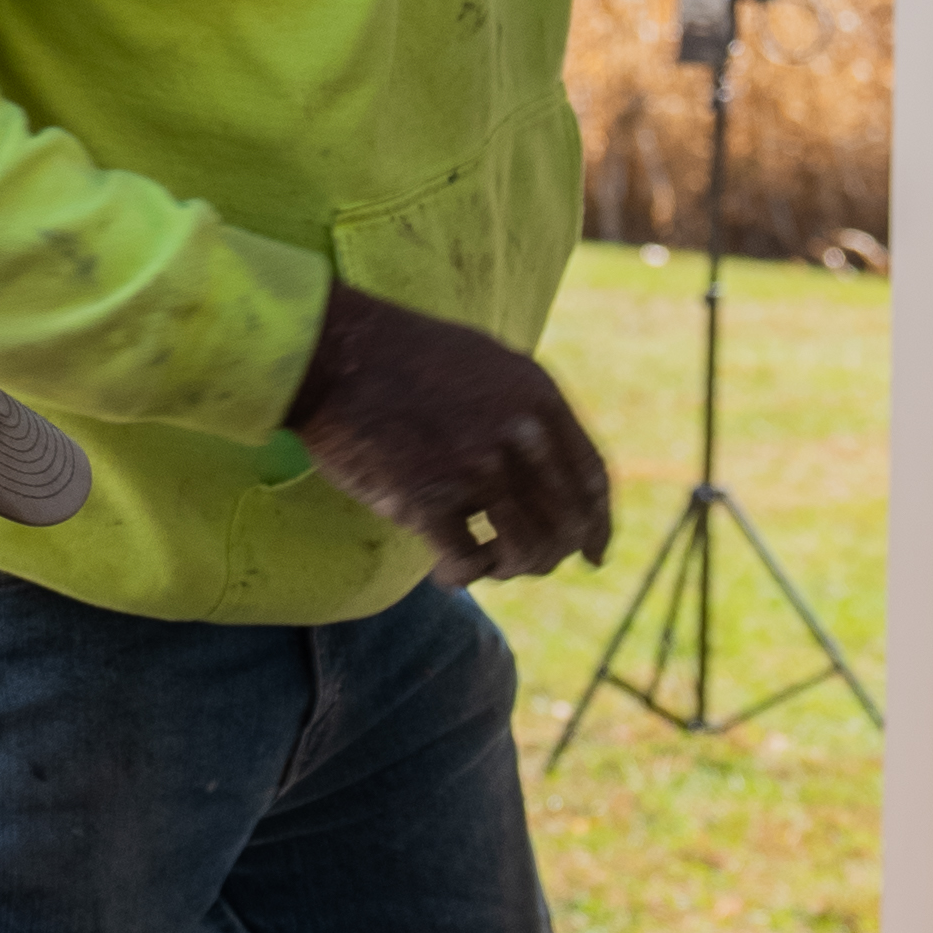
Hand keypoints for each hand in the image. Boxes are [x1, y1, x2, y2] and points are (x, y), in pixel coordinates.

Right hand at [285, 283, 612, 584]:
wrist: (334, 355)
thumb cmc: (402, 357)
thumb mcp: (486, 362)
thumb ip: (525, 408)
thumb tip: (549, 458)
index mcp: (538, 398)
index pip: (592, 479)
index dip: (597, 525)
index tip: (593, 555)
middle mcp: (519, 435)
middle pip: (566, 523)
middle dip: (551, 556)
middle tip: (520, 564)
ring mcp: (476, 468)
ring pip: (527, 550)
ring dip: (508, 569)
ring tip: (483, 564)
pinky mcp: (429, 499)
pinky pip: (468, 561)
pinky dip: (462, 577)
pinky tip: (446, 574)